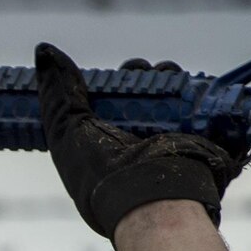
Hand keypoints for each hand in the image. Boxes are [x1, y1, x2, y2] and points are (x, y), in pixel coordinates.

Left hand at [34, 42, 244, 239]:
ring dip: (173, 78)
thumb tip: (43, 50)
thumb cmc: (99, 173)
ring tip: (166, 75)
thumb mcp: (66, 129)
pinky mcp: (203, 142)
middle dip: (150, 74)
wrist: (146, 199)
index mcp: (113, 142)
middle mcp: (144, 142)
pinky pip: (207, 107)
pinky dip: (201, 91)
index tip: (124, 73)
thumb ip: (57, 93)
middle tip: (146, 71)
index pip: (121, 99)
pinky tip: (188, 84)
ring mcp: (175, 142)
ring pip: (178, 96)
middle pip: (152, 93)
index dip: (124, 80)